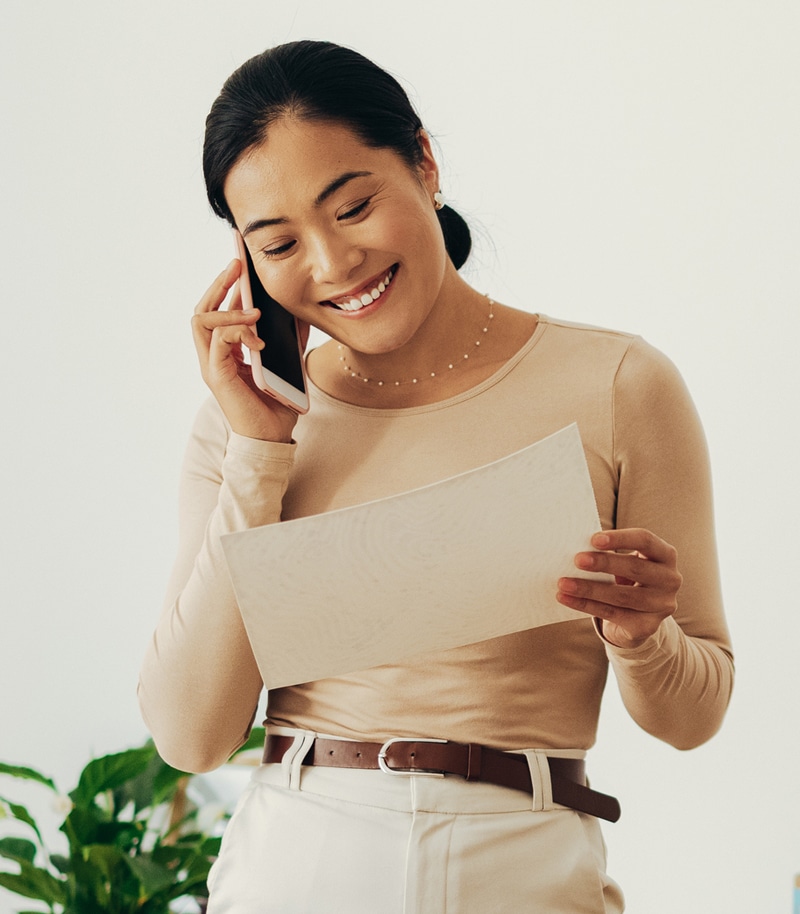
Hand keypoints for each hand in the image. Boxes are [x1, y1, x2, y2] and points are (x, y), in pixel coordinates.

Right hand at [191, 259, 308, 441]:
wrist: (273, 437)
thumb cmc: (277, 404)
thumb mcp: (288, 362)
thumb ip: (289, 338)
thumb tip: (300, 312)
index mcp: (226, 351)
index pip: (216, 311)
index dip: (225, 286)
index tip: (239, 264)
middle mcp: (214, 356)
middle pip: (202, 309)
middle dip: (218, 284)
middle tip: (236, 265)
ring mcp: (213, 366)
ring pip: (201, 321)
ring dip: (227, 309)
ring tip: (254, 309)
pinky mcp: (218, 376)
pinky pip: (218, 342)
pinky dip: (237, 332)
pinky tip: (258, 338)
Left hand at [556, 528, 682, 648]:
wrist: (638, 617)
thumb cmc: (628, 578)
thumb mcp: (625, 562)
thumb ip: (609, 553)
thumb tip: (576, 546)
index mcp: (665, 555)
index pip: (645, 540)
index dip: (620, 538)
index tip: (593, 539)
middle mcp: (670, 580)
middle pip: (635, 568)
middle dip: (604, 563)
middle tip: (577, 560)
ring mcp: (662, 605)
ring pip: (621, 595)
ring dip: (589, 588)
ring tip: (564, 583)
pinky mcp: (648, 626)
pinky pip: (612, 614)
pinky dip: (585, 605)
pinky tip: (566, 598)